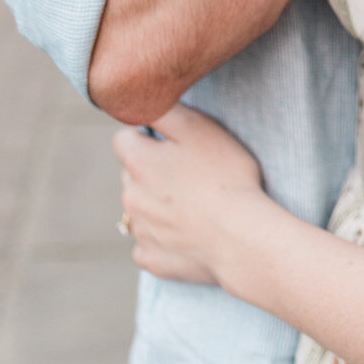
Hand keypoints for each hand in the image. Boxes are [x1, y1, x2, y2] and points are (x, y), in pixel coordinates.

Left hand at [113, 105, 263, 284]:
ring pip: (139, 210)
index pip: (123, 139)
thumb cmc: (226, 177)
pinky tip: (186, 235)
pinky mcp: (152, 259)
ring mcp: (140, 231)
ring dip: (157, 204)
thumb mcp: (199, 128)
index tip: (173, 144)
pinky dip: (161, 239)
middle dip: (152, 171)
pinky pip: (147, 245)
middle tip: (190, 174)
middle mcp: (130, 196)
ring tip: (194, 205)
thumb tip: (142, 104)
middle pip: (131, 175)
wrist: (240, 238)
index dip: (147, 137)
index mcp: (137, 162)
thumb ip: (164, 111)